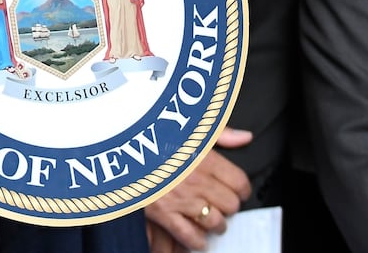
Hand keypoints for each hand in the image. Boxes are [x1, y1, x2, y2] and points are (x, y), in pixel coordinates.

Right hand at [143, 128, 253, 249]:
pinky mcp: (164, 213)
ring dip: (216, 223)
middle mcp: (196, 180)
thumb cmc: (154, 135)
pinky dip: (198, 240)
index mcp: (204, 158)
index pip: (239, 182)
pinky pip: (191, 236)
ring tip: (212, 219)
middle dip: (229, 206)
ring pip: (215, 222)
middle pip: (230, 204)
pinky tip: (198, 236)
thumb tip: (245, 137)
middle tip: (222, 203)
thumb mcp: (190, 127)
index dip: (242, 189)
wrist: (122, 147)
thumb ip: (221, 132)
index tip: (239, 190)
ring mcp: (181, 199)